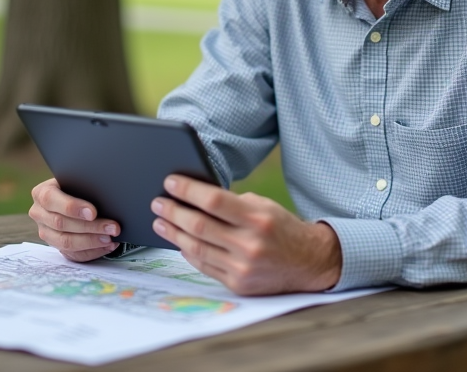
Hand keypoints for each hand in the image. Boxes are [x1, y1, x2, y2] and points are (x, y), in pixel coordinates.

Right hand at [29, 178, 120, 262]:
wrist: (72, 195)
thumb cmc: (77, 185)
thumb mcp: (77, 180)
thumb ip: (84, 185)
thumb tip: (105, 195)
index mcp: (41, 193)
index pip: (51, 200)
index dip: (72, 207)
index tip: (93, 213)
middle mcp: (39, 214)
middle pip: (61, 224)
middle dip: (90, 227)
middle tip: (112, 227)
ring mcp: (46, 232)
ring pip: (66, 243)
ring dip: (92, 241)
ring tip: (110, 238)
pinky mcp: (56, 246)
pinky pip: (73, 254)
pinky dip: (93, 251)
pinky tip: (107, 246)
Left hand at [151, 175, 341, 295]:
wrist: (309, 262)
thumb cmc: (281, 228)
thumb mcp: (263, 206)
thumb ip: (232, 204)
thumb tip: (194, 198)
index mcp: (257, 218)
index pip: (213, 200)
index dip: (187, 190)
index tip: (169, 182)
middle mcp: (249, 244)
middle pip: (199, 226)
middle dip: (173, 212)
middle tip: (158, 203)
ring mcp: (243, 268)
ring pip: (196, 248)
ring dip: (173, 234)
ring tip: (160, 222)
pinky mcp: (238, 284)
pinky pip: (204, 266)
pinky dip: (189, 252)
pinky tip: (179, 241)